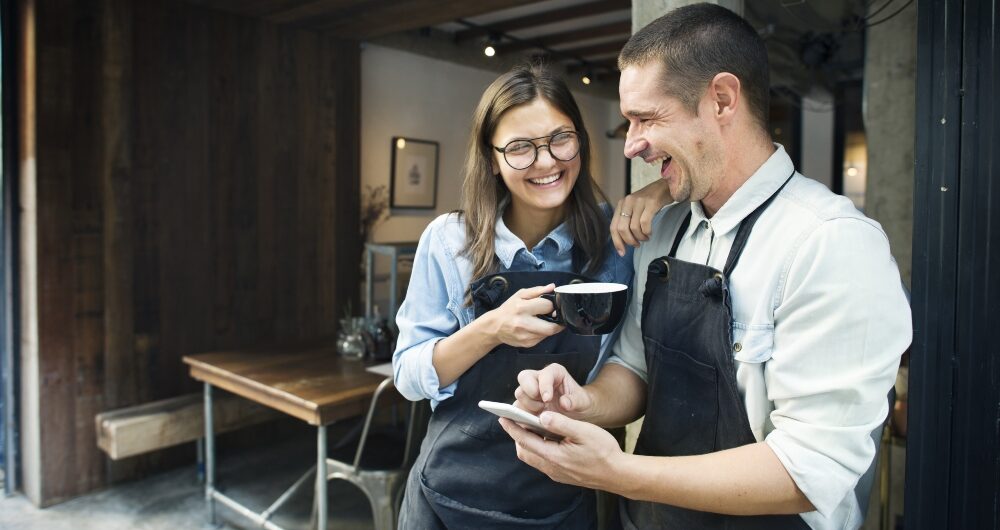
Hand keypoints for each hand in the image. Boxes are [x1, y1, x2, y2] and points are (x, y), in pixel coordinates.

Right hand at [486, 284, 564, 347]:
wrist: (495, 326)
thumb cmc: (509, 309)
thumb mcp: (520, 295)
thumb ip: (537, 290)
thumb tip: (552, 287)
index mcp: (522, 308)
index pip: (547, 306)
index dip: (553, 305)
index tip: (552, 305)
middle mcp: (524, 324)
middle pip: (552, 327)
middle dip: (557, 321)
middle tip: (554, 316)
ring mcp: (526, 336)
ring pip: (548, 334)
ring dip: (550, 327)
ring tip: (543, 321)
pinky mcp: (527, 344)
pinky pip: (542, 338)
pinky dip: (543, 332)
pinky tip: (536, 328)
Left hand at [499, 411, 621, 489]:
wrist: (618, 474)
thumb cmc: (604, 451)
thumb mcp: (584, 431)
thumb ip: (561, 423)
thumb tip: (541, 416)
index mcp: (554, 456)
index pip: (525, 441)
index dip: (512, 428)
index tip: (502, 417)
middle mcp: (552, 468)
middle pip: (525, 451)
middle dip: (517, 435)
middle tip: (515, 419)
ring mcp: (556, 473)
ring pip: (533, 457)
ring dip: (528, 442)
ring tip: (530, 426)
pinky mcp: (562, 475)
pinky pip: (543, 461)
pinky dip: (538, 448)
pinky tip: (547, 438)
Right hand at [514, 363, 592, 418]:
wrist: (577, 413)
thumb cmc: (580, 403)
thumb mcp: (583, 402)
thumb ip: (575, 401)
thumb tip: (564, 403)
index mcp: (554, 372)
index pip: (544, 374)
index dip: (544, 386)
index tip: (547, 399)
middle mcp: (539, 379)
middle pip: (524, 378)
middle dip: (530, 394)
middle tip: (542, 406)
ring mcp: (530, 392)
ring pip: (519, 394)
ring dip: (527, 407)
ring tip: (541, 416)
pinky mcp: (526, 405)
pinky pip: (517, 409)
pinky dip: (523, 417)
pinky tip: (534, 423)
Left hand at [612, 179, 672, 255]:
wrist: (667, 185)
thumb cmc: (651, 200)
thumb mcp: (635, 207)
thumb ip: (628, 220)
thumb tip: (624, 240)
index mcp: (621, 204)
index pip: (613, 227)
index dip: (617, 242)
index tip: (622, 253)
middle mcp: (628, 202)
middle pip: (622, 229)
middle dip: (629, 241)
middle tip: (637, 244)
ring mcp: (639, 202)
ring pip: (634, 228)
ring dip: (640, 237)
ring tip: (645, 237)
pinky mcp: (651, 203)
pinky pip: (645, 223)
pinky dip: (647, 232)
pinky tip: (650, 232)